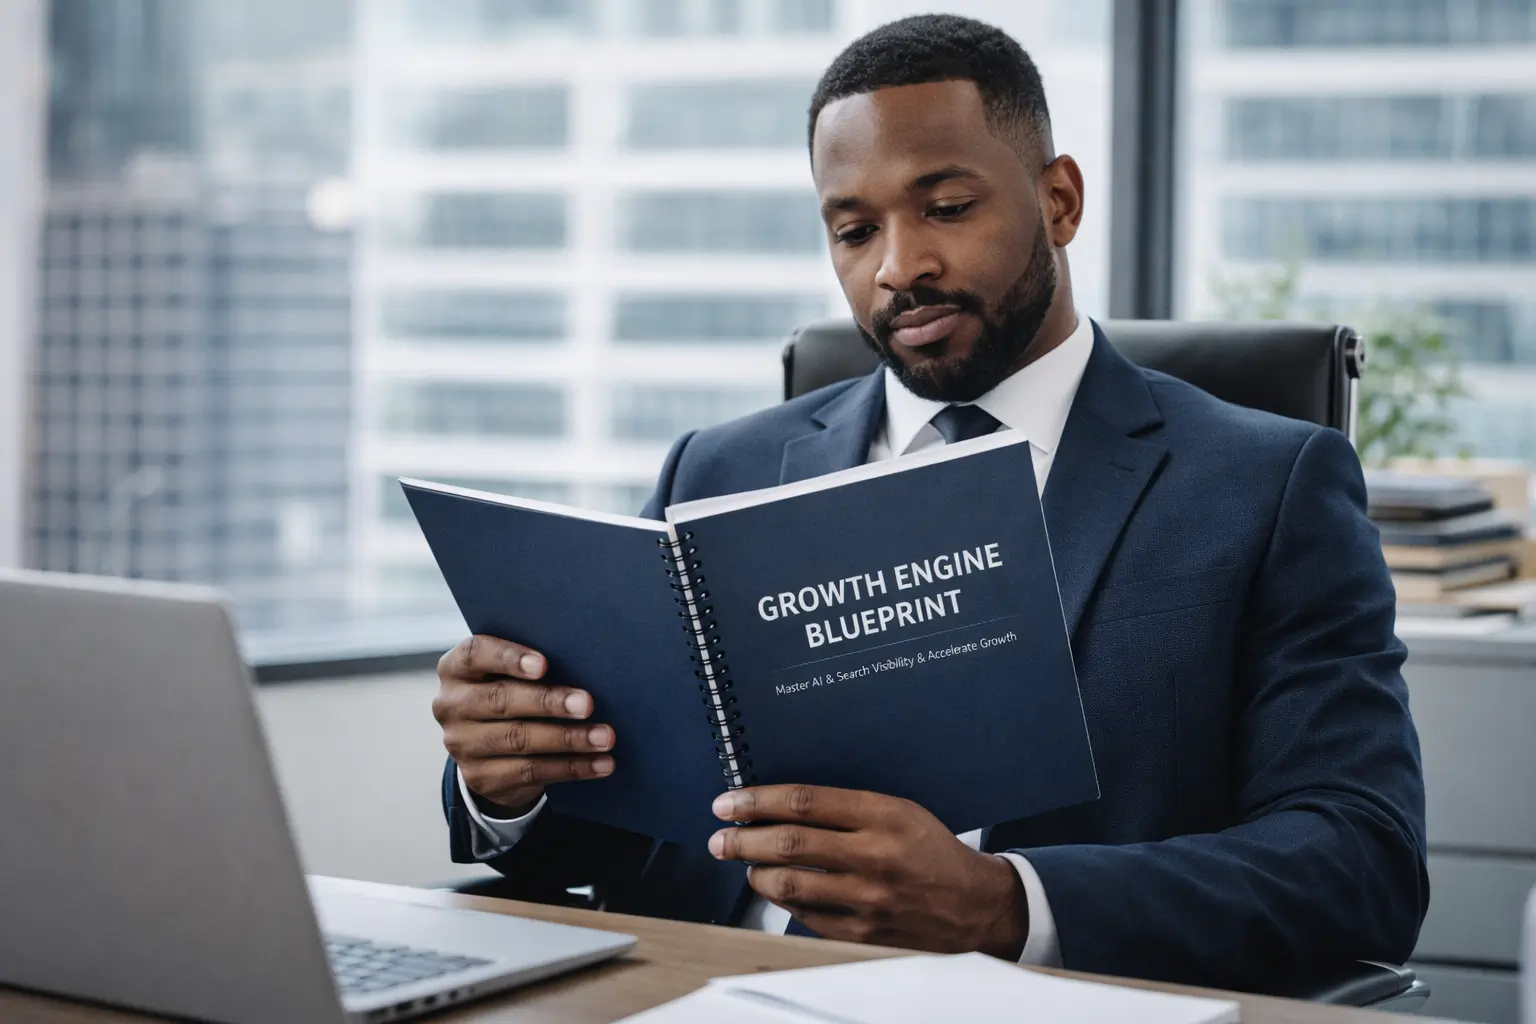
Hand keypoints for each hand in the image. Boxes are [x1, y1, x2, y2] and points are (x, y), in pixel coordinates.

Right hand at [433, 635, 614, 815]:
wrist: (489, 747)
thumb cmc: (511, 690)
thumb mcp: (510, 673)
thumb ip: (533, 665)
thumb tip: (586, 661)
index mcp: (456, 668)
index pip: (475, 654)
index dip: (509, 658)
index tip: (544, 664)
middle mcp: (451, 705)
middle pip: (500, 700)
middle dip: (549, 702)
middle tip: (588, 704)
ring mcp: (461, 745)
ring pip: (518, 740)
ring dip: (568, 739)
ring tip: (604, 737)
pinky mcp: (480, 777)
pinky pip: (530, 772)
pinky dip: (571, 768)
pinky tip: (600, 763)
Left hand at [708, 785, 1026, 957]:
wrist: (973, 906)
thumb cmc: (931, 851)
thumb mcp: (900, 810)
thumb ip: (846, 807)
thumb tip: (782, 804)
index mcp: (885, 816)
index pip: (805, 803)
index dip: (758, 801)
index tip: (730, 801)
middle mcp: (874, 857)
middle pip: (789, 844)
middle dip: (742, 839)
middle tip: (720, 836)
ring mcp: (866, 899)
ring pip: (788, 884)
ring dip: (754, 871)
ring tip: (742, 860)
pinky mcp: (861, 932)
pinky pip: (803, 914)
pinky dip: (781, 898)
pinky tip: (774, 886)